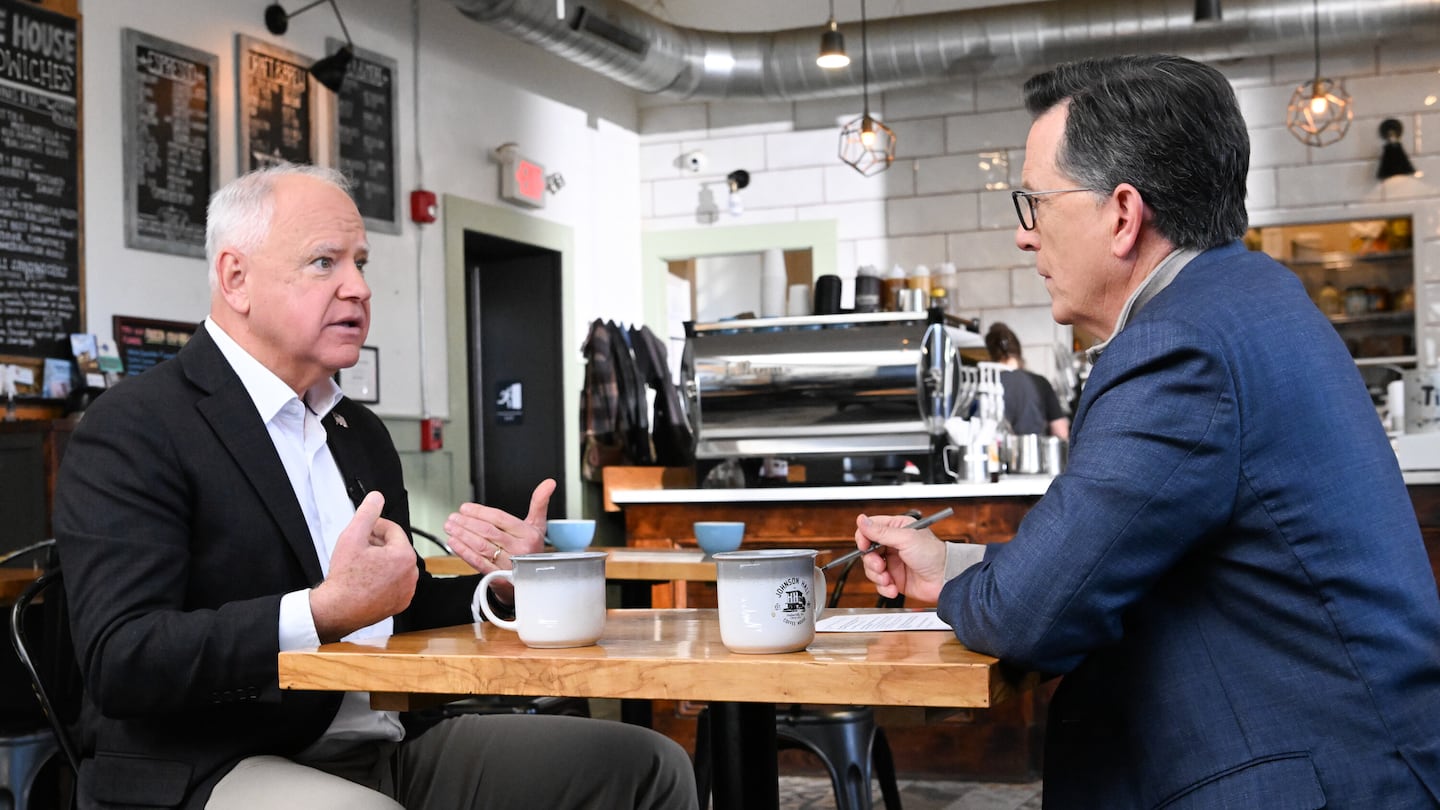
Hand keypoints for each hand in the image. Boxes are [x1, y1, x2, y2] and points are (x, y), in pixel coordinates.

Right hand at [311, 491, 417, 642]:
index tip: (363, 531)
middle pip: (395, 548)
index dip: (375, 528)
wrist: (337, 610)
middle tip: (358, 548)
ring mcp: (407, 590)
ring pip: (395, 566)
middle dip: (377, 545)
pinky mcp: (401, 603)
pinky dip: (383, 579)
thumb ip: (367, 513)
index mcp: (404, 556)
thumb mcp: (352, 536)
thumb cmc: (345, 578)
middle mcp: (411, 574)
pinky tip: (366, 579)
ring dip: (380, 561)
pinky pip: (395, 583)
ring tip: (361, 564)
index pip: (393, 530)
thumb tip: (377, 497)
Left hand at [444, 479, 555, 601]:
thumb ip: (539, 502)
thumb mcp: (538, 525)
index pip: (500, 519)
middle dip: (467, 523)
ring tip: (451, 527)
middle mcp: (520, 550)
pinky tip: (454, 543)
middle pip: (488, 532)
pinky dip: (463, 552)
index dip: (480, 512)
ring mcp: (509, 564)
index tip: (465, 508)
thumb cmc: (531, 549)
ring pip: (481, 546)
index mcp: (529, 535)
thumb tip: (549, 483)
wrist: (531, 580)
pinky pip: (478, 562)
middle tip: (453, 517)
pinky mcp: (498, 577)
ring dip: (462, 536)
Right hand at [855, 513, 948, 602]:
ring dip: (877, 576)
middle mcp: (893, 545)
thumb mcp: (906, 538)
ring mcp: (893, 562)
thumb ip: (881, 531)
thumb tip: (862, 520)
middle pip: (867, 551)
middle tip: (880, 565)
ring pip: (871, 568)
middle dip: (871, 560)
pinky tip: (893, 587)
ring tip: (888, 578)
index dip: (864, 537)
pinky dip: (884, 587)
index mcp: (897, 529)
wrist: (945, 579)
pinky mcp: (895, 579)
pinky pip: (879, 583)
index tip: (864, 545)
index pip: (870, 529)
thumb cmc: (933, 555)